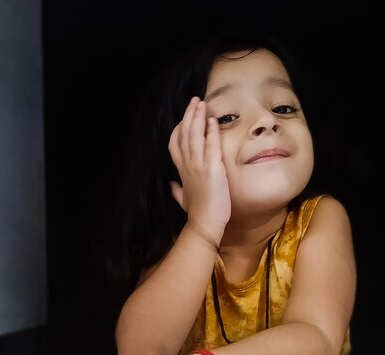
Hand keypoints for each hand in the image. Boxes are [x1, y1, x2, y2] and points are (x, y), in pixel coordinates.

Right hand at [169, 97, 230, 240]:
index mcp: (181, 170)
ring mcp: (198, 165)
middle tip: (195, 101)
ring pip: (194, 135)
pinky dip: (211, 131)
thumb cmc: (196, 212)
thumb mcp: (183, 199)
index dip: (179, 128)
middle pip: (184, 133)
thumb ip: (176, 190)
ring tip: (202, 104)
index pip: (175, 143)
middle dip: (188, 115)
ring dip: (198, 117)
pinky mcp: (212, 168)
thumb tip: (171, 185)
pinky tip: (213, 120)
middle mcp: (187, 164)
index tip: (184, 118)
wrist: (204, 223)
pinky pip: (210, 145)